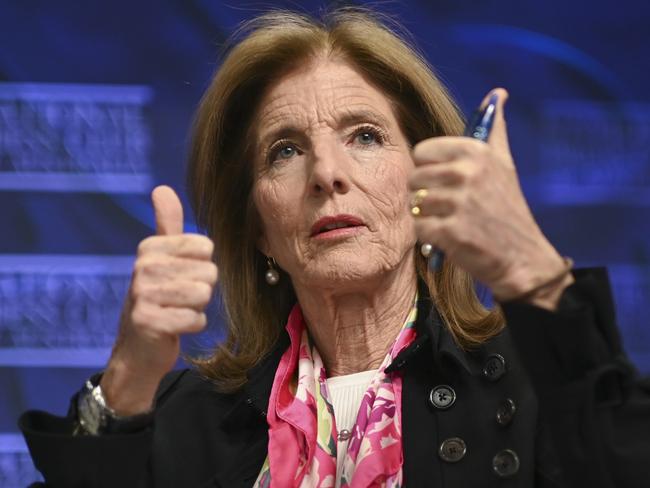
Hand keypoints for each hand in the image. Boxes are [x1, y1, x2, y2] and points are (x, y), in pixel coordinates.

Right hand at [100, 186, 217, 414]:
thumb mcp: (161, 258)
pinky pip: (197, 319)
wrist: (138, 349)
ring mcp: (144, 295)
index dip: (202, 266)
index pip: (206, 247)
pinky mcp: (150, 322)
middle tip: (178, 299)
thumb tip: (162, 188)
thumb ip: (167, 224)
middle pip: (209, 272)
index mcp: (149, 248)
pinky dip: (192, 326)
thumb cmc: (158, 298)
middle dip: (201, 290)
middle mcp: (143, 267)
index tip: (181, 277)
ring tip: (176, 311)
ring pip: (204, 295)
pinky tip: (174, 327)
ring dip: (196, 308)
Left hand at [409, 88, 572, 308]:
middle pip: (414, 177)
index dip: (429, 169)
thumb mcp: (504, 163)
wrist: (522, 257)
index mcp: (476, 151)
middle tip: (451, 207)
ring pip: (414, 203)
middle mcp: (467, 173)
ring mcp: (459, 203)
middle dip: (426, 195)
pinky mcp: (451, 232)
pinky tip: (450, 237)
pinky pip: (418, 227)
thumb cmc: (507, 208)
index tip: (446, 182)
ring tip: (451, 221)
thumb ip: (494, 130)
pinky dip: (429, 236)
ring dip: (427, 216)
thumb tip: (498, 93)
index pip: (422, 151)